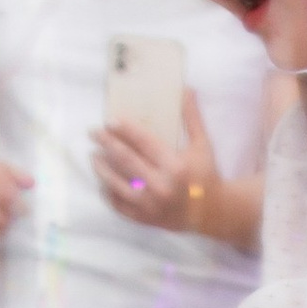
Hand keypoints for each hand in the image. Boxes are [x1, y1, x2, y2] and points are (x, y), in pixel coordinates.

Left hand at [93, 91, 217, 235]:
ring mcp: (150, 205)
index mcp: (175, 166)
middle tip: (94, 133)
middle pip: (124, 159)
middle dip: (106, 143)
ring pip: (116, 183)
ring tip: (94, 156)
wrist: (212, 213)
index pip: (143, 142)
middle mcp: (161, 186)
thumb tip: (186, 89)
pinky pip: (118, 204)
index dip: (124, 129)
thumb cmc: (206, 176)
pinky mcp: (144, 218)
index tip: (110, 121)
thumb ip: (192, 119)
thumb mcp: (202, 146)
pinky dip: (107, 192)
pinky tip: (103, 182)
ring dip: (101, 167)